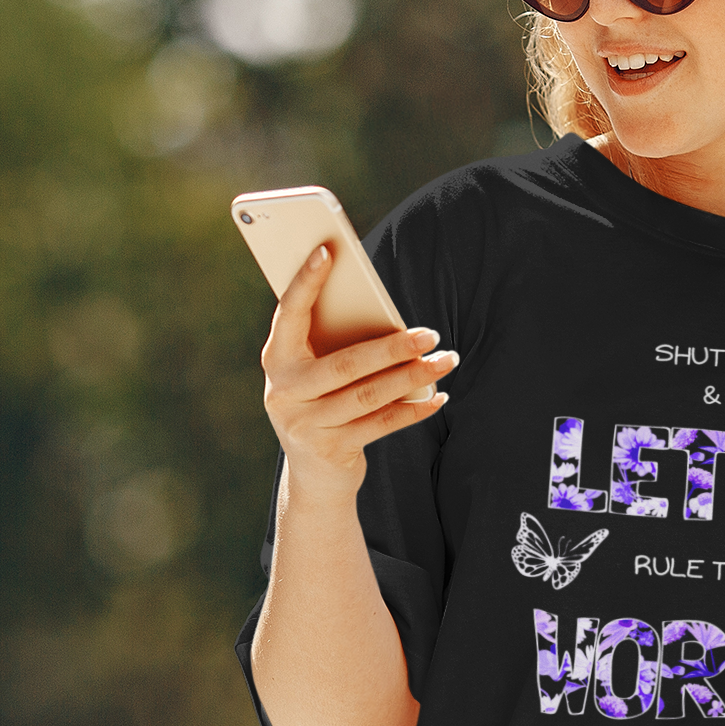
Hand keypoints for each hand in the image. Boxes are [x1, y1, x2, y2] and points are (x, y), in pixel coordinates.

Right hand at [260, 244, 455, 502]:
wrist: (313, 475)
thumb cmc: (323, 403)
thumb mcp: (318, 372)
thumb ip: (336, 343)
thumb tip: (386, 314)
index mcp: (278, 359)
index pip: (290, 313)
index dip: (306, 282)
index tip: (328, 250)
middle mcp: (284, 391)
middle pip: (346, 364)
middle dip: (393, 347)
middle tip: (431, 333)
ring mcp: (304, 424)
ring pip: (368, 395)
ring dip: (413, 377)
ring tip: (446, 360)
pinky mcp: (330, 450)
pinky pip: (381, 424)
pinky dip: (414, 410)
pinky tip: (439, 397)